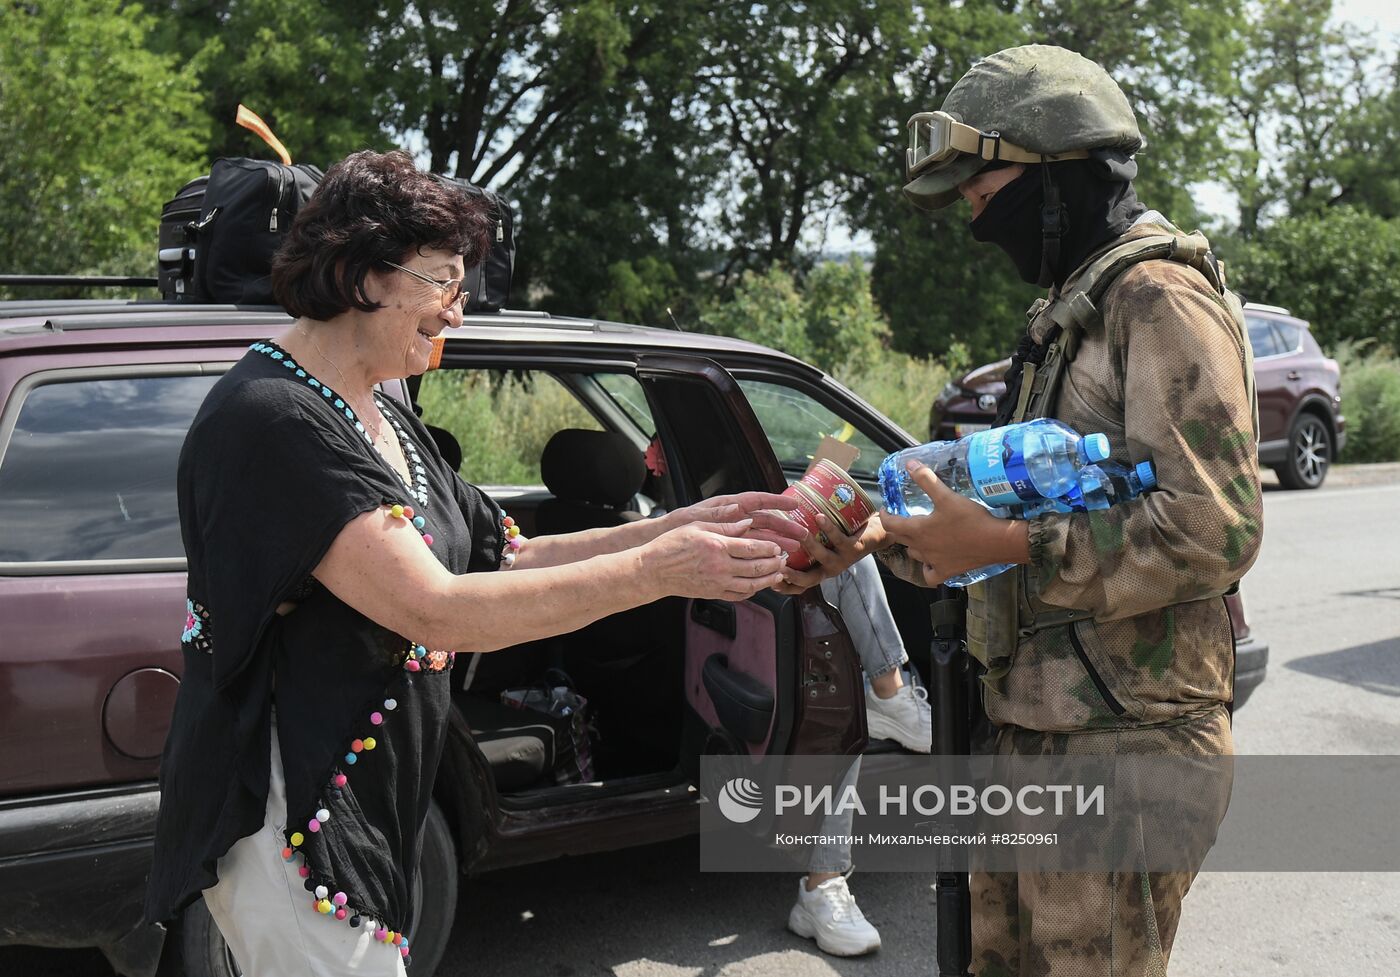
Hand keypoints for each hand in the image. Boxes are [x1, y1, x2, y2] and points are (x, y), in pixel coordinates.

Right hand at [643, 519, 789, 600]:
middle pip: (757, 567)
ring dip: (769, 579)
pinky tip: (759, 585)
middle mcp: (720, 567)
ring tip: (778, 573)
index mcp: (717, 546)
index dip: (769, 547)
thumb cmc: (671, 545)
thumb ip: (724, 525)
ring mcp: (717, 583)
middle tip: (783, 559)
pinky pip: (739, 595)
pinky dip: (753, 591)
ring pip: (752, 584)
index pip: (752, 547)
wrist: (653, 570)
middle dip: (774, 563)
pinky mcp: (713, 593)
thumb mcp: (697, 526)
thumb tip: (747, 522)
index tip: (778, 546)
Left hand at [671, 491, 805, 553]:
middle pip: (766, 521)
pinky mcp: (731, 548)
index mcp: (729, 506)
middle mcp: (735, 519)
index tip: (795, 504)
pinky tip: (775, 563)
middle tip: (804, 534)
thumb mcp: (697, 518)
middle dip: (785, 527)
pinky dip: (763, 555)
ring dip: (779, 542)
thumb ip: (718, 514)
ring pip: (762, 537)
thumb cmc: (679, 525)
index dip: (778, 501)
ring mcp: (735, 534)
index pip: (758, 501)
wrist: (665, 543)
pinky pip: (752, 551)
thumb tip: (738, 509)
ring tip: (796, 550)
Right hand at [773, 512, 888, 594]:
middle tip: (777, 565)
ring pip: (822, 557)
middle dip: (791, 576)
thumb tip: (776, 521)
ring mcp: (841, 560)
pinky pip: (838, 539)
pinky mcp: (853, 548)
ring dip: (808, 545)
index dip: (784, 587)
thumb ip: (803, 539)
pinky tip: (819, 517)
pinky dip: (828, 528)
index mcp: (819, 570)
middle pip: (808, 580)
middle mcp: (829, 569)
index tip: (769, 581)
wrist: (876, 534)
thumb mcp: (822, 543)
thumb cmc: (844, 536)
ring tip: (798, 533)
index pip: (799, 586)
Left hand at [879, 464, 1029, 585]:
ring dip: (912, 545)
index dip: (885, 516)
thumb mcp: (946, 496)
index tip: (885, 510)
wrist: (995, 542)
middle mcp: (922, 548)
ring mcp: (934, 562)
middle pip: (900, 539)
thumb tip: (910, 464)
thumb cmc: (970, 519)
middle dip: (897, 528)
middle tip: (900, 519)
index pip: (891, 524)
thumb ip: (927, 480)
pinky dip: (927, 568)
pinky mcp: (947, 572)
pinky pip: (930, 575)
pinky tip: (931, 562)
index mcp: (918, 530)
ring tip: (918, 536)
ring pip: (914, 555)